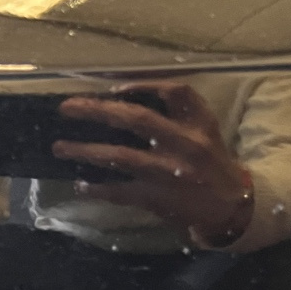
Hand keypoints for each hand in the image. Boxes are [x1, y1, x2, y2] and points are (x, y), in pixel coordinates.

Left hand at [54, 83, 253, 245]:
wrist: (231, 205)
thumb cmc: (210, 162)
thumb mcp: (204, 130)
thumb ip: (175, 114)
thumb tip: (122, 98)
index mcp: (199, 122)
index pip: (176, 92)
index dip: (144, 85)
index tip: (113, 87)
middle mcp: (185, 143)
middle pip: (137, 119)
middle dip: (98, 110)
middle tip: (67, 107)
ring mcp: (169, 172)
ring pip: (120, 156)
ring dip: (85, 151)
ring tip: (59, 147)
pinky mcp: (157, 197)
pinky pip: (119, 191)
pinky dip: (97, 188)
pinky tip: (81, 184)